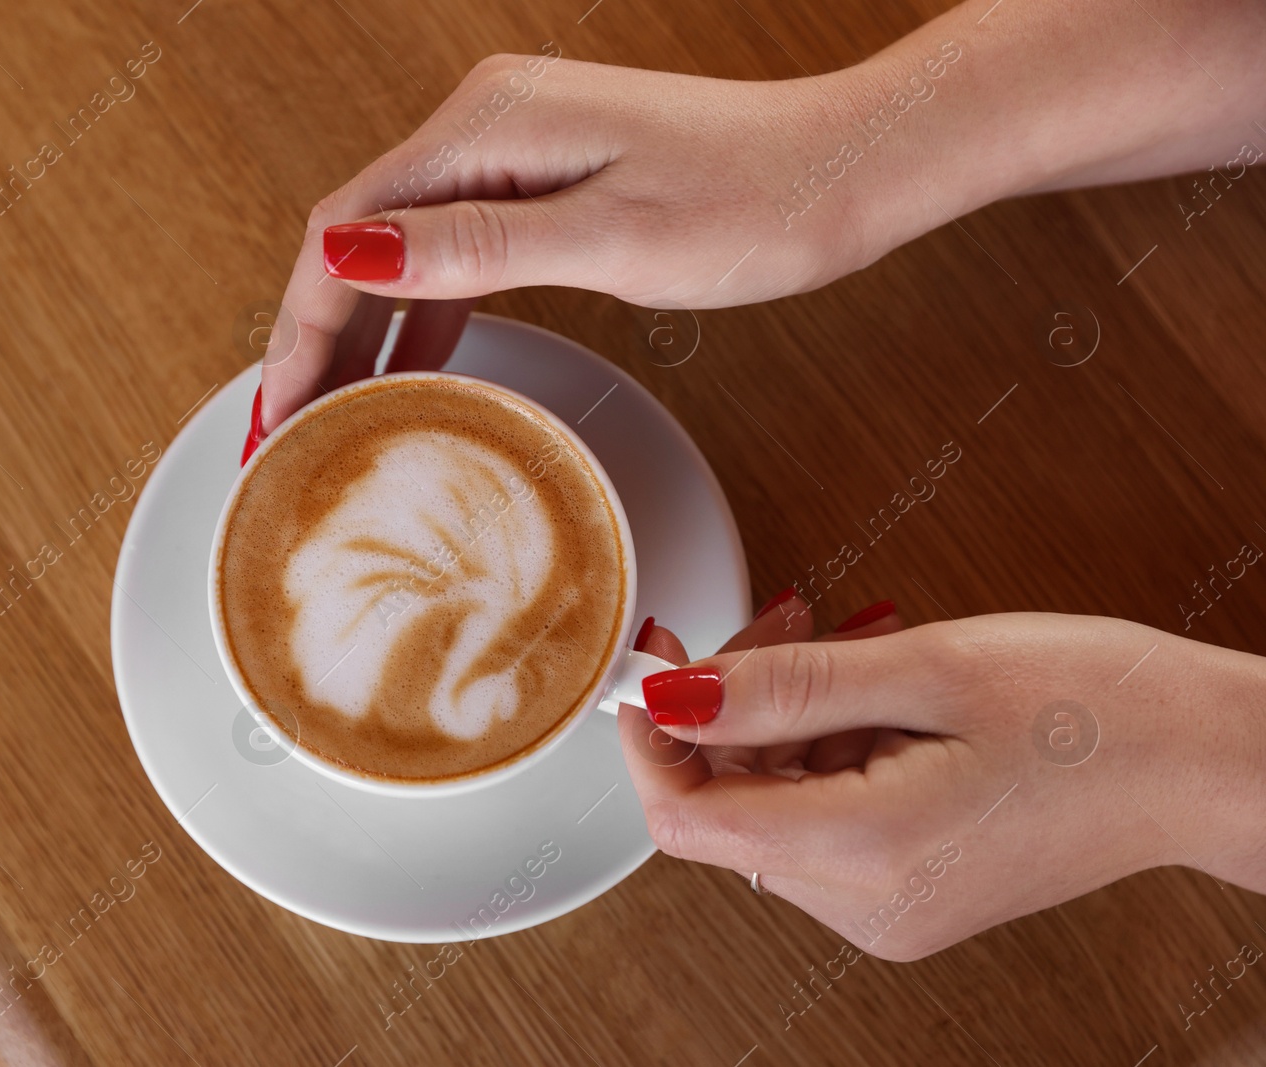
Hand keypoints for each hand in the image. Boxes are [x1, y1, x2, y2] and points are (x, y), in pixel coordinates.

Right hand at [253, 49, 878, 440]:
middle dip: (317, 334)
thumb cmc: (752, 200)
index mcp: (489, 126)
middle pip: (361, 234)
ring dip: (365, 331)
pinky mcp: (546, 176)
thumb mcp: (609, 239)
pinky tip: (412, 371)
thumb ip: (474, 248)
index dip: (301, 324)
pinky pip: (457, 249)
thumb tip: (351, 252)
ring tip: (335, 416)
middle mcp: (488, 123)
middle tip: (288, 430)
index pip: (347, 227)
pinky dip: (425, 313)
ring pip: (403, 247)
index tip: (278, 408)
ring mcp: (515, 147)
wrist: (846, 169)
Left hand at [619, 596, 1265, 959]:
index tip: (655, 658)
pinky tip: (881, 689)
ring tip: (856, 643)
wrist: (1211, 761)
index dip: (650, 734)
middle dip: (733, 705)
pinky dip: (829, 743)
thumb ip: (782, 687)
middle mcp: (867, 904)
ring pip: (772, 802)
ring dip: (788, 714)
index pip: (685, 816)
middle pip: (727, 804)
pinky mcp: (910, 890)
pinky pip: (823, 813)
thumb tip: (669, 694)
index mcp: (867, 852)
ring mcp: (890, 906)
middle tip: (783, 618)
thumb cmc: (1099, 708)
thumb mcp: (926, 668)